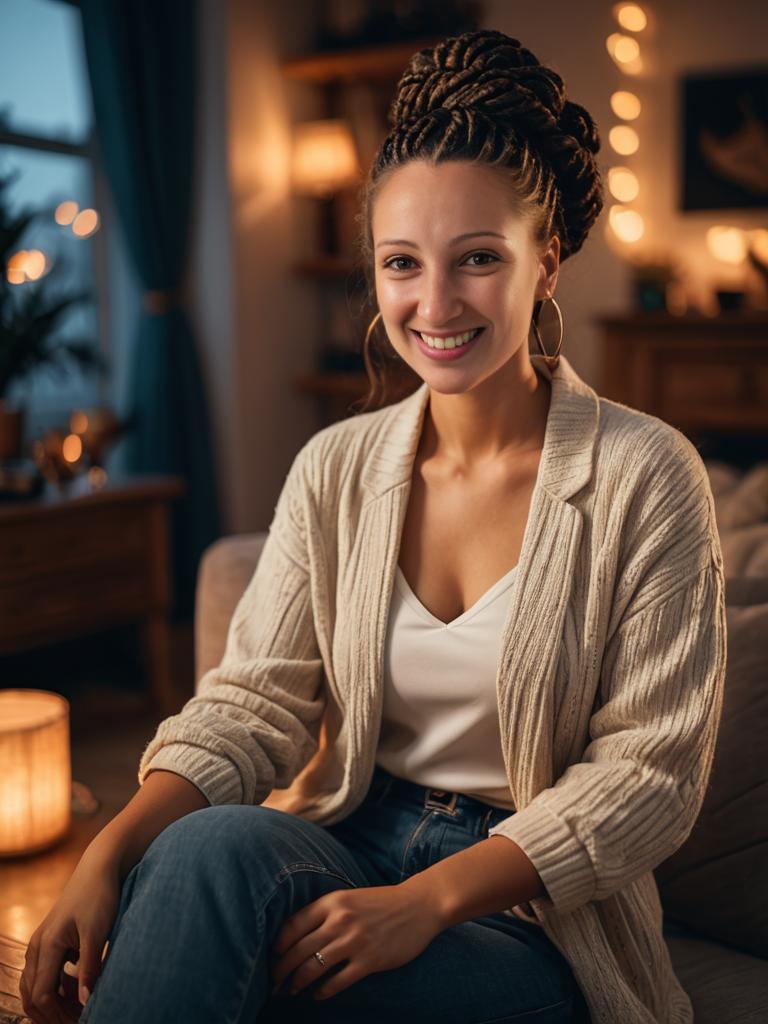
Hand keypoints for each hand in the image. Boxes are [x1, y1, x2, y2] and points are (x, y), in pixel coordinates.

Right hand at [20, 851, 119, 1022]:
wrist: (99, 866)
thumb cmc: (100, 894)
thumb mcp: (98, 932)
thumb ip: (89, 967)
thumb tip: (85, 1002)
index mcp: (47, 945)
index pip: (42, 994)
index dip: (58, 1015)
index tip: (81, 1021)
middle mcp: (38, 946)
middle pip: (32, 995)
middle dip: (51, 1015)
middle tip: (77, 1022)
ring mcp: (42, 943)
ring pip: (36, 986)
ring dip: (52, 1003)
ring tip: (79, 1011)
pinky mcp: (52, 940)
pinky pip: (45, 973)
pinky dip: (56, 988)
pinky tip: (77, 988)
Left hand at [269, 884, 443, 1001]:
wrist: (419, 905)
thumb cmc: (381, 903)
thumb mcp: (350, 898)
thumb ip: (326, 913)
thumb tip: (297, 936)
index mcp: (333, 901)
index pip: (293, 925)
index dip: (277, 945)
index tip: (270, 957)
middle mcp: (340, 920)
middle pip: (298, 950)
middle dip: (280, 970)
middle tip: (272, 983)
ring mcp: (355, 941)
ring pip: (313, 967)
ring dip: (297, 983)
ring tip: (290, 991)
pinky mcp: (370, 960)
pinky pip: (338, 982)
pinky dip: (323, 992)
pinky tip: (317, 996)